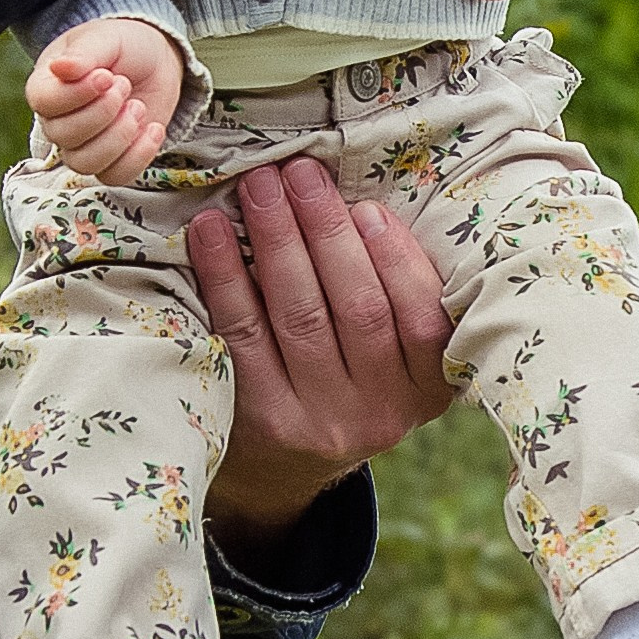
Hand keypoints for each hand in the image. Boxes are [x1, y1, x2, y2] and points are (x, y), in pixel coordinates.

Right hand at [26, 16, 186, 181]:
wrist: (155, 62)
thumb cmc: (124, 46)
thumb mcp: (106, 39)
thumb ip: (84, 54)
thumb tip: (60, 67)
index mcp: (46, 85)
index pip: (44, 102)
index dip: (76, 94)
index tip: (106, 75)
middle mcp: (57, 120)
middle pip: (64, 137)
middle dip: (103, 113)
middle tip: (124, 85)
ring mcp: (82, 145)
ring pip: (86, 163)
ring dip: (120, 136)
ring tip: (138, 107)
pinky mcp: (110, 161)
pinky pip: (114, 177)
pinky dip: (138, 156)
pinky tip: (153, 128)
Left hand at [191, 157, 454, 544]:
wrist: (290, 465)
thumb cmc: (350, 376)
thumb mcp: (395, 351)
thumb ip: (393, 291)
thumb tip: (358, 198)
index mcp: (429, 387)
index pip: (420, 319)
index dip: (394, 259)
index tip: (366, 206)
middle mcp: (382, 412)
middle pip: (355, 309)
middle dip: (324, 231)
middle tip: (298, 173)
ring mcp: (321, 421)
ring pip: (298, 317)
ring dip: (275, 241)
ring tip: (259, 188)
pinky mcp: (264, 421)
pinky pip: (243, 336)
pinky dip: (225, 279)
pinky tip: (210, 234)